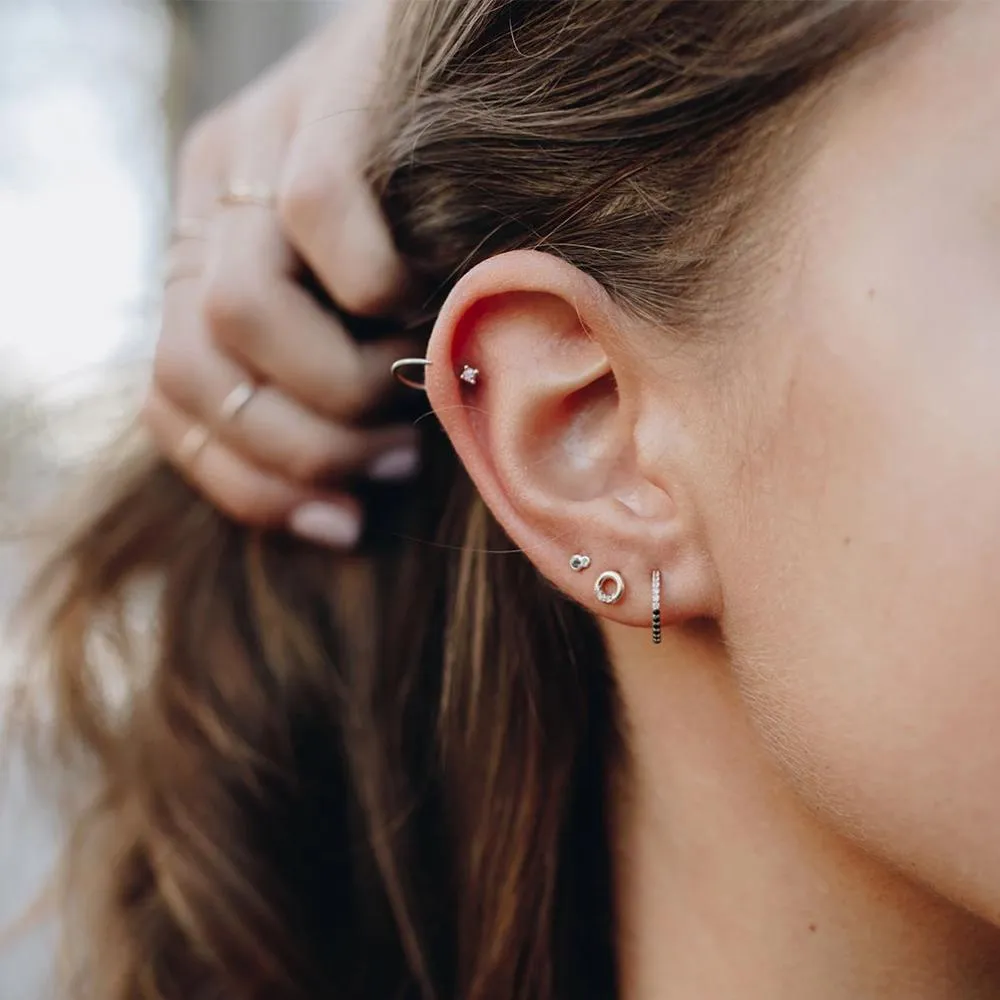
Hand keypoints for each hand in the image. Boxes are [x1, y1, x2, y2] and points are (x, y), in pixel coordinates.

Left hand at [145, 0, 419, 548]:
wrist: (494, 60)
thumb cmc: (450, 222)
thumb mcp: (374, 325)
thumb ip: (332, 386)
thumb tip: (338, 507)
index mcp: (206, 263)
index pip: (171, 398)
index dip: (246, 483)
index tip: (342, 524)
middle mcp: (211, 208)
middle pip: (189, 367)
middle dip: (298, 450)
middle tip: (394, 460)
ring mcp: (259, 148)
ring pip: (235, 313)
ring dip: (341, 389)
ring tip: (415, 389)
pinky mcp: (326, 106)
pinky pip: (317, 218)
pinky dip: (378, 286)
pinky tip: (424, 295)